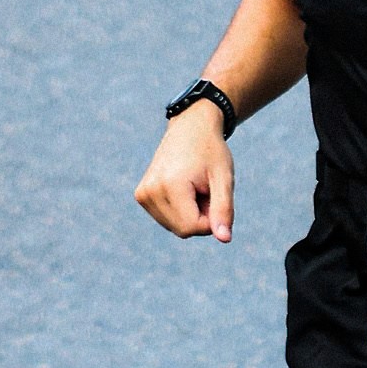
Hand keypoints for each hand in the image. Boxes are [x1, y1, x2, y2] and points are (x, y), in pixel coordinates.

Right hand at [136, 108, 234, 242]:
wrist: (190, 127)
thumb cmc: (211, 151)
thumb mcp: (224, 178)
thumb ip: (223, 210)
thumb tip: (225, 240)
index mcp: (169, 185)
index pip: (192, 228)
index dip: (210, 219)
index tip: (215, 195)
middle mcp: (149, 192)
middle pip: (182, 230)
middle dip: (201, 216)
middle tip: (205, 188)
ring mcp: (142, 194)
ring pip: (175, 227)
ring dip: (191, 213)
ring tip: (194, 186)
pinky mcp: (141, 196)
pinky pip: (167, 219)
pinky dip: (181, 210)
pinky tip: (184, 188)